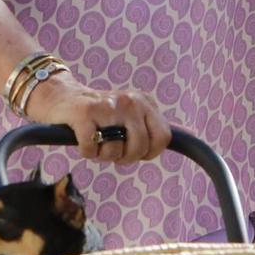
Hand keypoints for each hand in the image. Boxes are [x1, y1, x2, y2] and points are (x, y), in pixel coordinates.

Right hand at [26, 75, 171, 165]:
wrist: (61, 97)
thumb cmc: (101, 114)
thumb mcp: (134, 115)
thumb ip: (159, 126)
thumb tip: (193, 136)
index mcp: (145, 102)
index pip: (163, 139)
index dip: (148, 152)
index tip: (133, 149)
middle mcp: (130, 101)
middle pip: (140, 148)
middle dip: (124, 157)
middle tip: (111, 148)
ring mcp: (107, 106)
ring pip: (114, 152)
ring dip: (102, 155)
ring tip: (96, 140)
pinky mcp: (84, 113)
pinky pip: (91, 149)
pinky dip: (86, 151)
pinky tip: (82, 138)